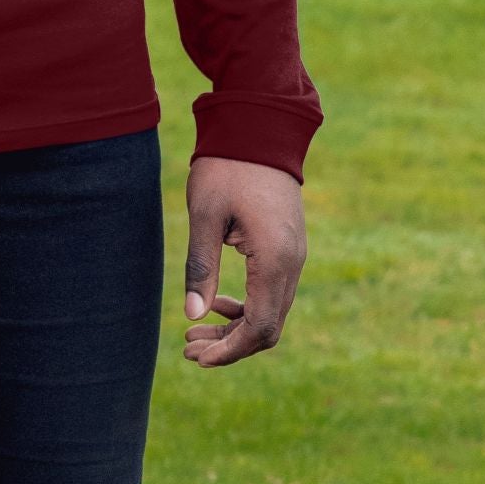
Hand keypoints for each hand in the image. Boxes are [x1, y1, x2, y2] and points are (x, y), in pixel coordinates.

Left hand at [181, 154, 307, 366]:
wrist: (260, 125)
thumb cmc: (227, 165)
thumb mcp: (205, 214)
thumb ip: (200, 267)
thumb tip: (192, 318)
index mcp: (274, 260)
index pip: (260, 329)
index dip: (229, 352)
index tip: (196, 358)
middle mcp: (293, 264)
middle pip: (268, 327)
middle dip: (230, 346)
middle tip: (188, 350)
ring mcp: (296, 255)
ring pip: (272, 310)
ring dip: (237, 327)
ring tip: (196, 332)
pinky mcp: (290, 246)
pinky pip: (274, 290)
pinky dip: (248, 305)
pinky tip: (218, 302)